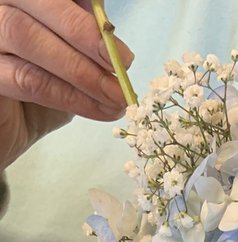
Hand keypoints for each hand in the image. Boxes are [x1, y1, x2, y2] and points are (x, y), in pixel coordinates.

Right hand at [0, 0, 133, 170]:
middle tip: (122, 68)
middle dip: (86, 37)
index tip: (121, 48)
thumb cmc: (38, 92)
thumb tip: (113, 38)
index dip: (86, 17)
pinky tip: (98, 109)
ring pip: (28, 38)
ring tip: (116, 96)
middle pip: (36, 4)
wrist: (8, 129)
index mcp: (18, 0)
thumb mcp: (66, 61)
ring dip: (81, 70)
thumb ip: (82, 40)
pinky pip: (27, 79)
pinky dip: (69, 95)